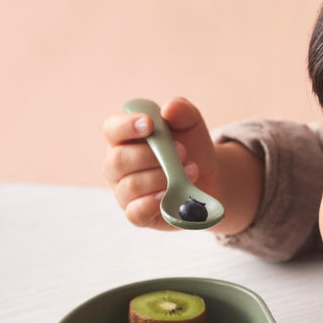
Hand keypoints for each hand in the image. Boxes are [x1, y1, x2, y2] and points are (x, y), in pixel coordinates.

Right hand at [103, 97, 261, 233]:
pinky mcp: (139, 214)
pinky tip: (169, 195)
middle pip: (119, 160)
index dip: (126, 126)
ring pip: (130, 186)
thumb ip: (182, 111)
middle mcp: (118, 166)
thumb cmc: (191, 147)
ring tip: (192, 171)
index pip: (112, 129)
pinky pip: (134, 213)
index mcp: (124, 138)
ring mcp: (125, 192)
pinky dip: (151, 204)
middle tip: (183, 151)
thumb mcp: (191, 124)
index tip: (149, 124)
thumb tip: (169, 109)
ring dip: (161, 178)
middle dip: (151, 156)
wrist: (210, 177)